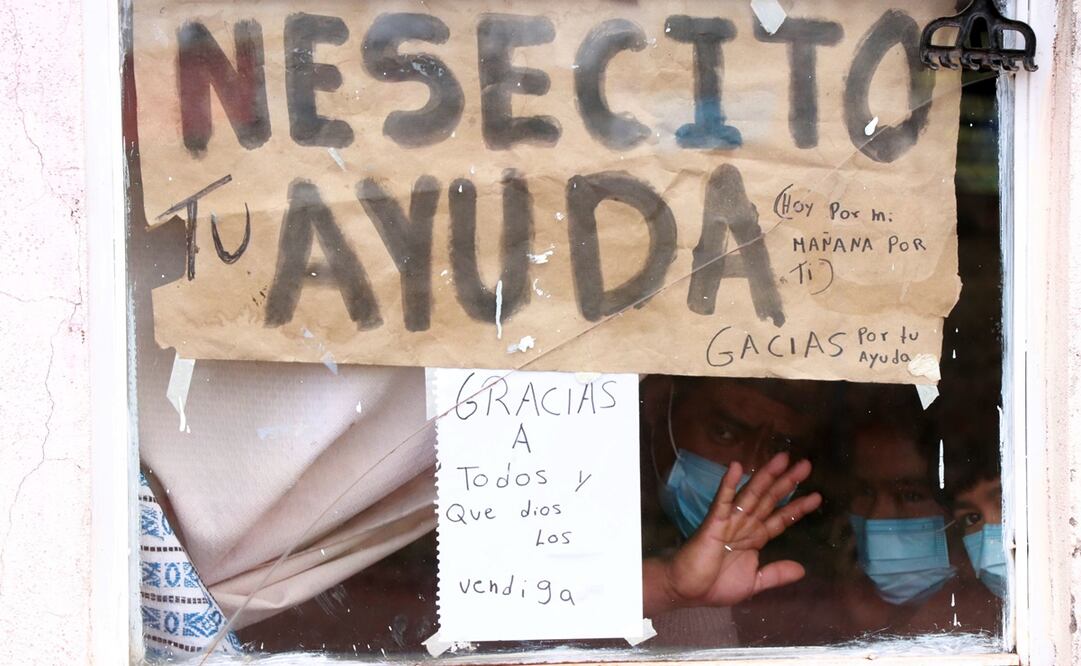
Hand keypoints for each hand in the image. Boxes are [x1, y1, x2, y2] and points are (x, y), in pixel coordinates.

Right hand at [643, 452, 821, 615]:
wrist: (688, 591)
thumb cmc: (715, 586)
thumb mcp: (753, 582)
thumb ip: (776, 574)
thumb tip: (802, 569)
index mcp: (755, 538)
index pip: (780, 518)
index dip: (797, 507)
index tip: (817, 496)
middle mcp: (745, 525)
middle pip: (770, 500)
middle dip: (788, 483)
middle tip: (806, 464)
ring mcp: (729, 520)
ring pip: (751, 494)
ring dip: (766, 476)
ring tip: (782, 459)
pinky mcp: (713, 522)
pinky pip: (722, 500)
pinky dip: (729, 483)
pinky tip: (736, 467)